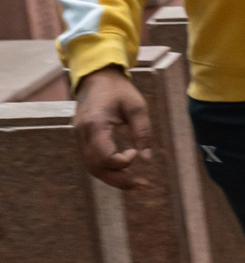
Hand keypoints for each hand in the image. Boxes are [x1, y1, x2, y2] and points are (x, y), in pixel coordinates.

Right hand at [72, 67, 151, 188]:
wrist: (97, 78)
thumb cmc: (119, 90)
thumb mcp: (137, 107)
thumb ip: (143, 132)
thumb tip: (147, 159)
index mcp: (94, 124)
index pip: (104, 156)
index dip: (122, 162)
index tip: (136, 152)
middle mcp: (82, 134)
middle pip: (96, 167)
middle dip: (120, 179)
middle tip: (143, 184)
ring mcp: (79, 137)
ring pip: (92, 168)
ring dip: (113, 178)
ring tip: (137, 183)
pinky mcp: (82, 139)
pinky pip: (92, 161)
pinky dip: (107, 170)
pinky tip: (125, 172)